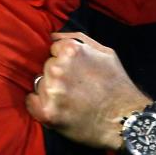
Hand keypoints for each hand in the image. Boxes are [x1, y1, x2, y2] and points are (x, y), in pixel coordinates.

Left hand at [26, 32, 150, 149]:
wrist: (125, 119)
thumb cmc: (116, 84)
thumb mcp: (105, 52)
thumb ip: (78, 38)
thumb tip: (52, 35)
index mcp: (71, 51)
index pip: (53, 50)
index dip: (65, 61)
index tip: (77, 72)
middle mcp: (58, 69)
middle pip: (46, 67)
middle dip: (58, 75)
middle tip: (77, 87)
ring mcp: (52, 91)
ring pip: (40, 84)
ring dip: (50, 90)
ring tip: (71, 100)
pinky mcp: (48, 113)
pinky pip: (31, 102)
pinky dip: (39, 105)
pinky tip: (57, 107)